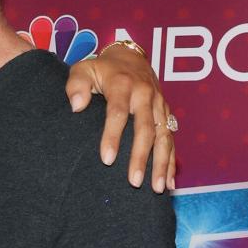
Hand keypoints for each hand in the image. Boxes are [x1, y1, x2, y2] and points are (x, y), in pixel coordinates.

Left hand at [66, 45, 175, 192]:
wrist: (130, 59)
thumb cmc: (101, 69)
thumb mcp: (83, 69)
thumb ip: (76, 85)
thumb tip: (76, 106)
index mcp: (123, 85)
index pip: (117, 113)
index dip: (112, 136)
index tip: (106, 159)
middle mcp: (145, 95)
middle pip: (145, 129)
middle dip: (140, 157)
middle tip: (134, 182)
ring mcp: (159, 105)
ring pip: (164, 137)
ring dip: (161, 164)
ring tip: (156, 188)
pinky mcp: (167, 114)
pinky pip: (172, 139)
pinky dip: (171, 161)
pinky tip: (168, 182)